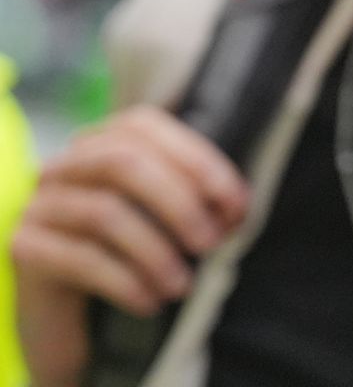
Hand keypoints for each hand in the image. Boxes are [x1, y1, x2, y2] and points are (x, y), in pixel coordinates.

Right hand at [10, 107, 247, 386]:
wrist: (72, 318)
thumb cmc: (129, 257)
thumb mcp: (164, 221)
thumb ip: (195, 200)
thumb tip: (235, 209)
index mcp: (102, 143)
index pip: (145, 127)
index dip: (198, 162)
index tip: (236, 206)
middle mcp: (65, 166)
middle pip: (124, 162)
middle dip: (180, 203)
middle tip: (211, 244)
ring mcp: (39, 204)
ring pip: (104, 212)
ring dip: (155, 251)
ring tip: (181, 285)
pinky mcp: (23, 247)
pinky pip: (80, 258)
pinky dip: (125, 281)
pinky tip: (149, 301)